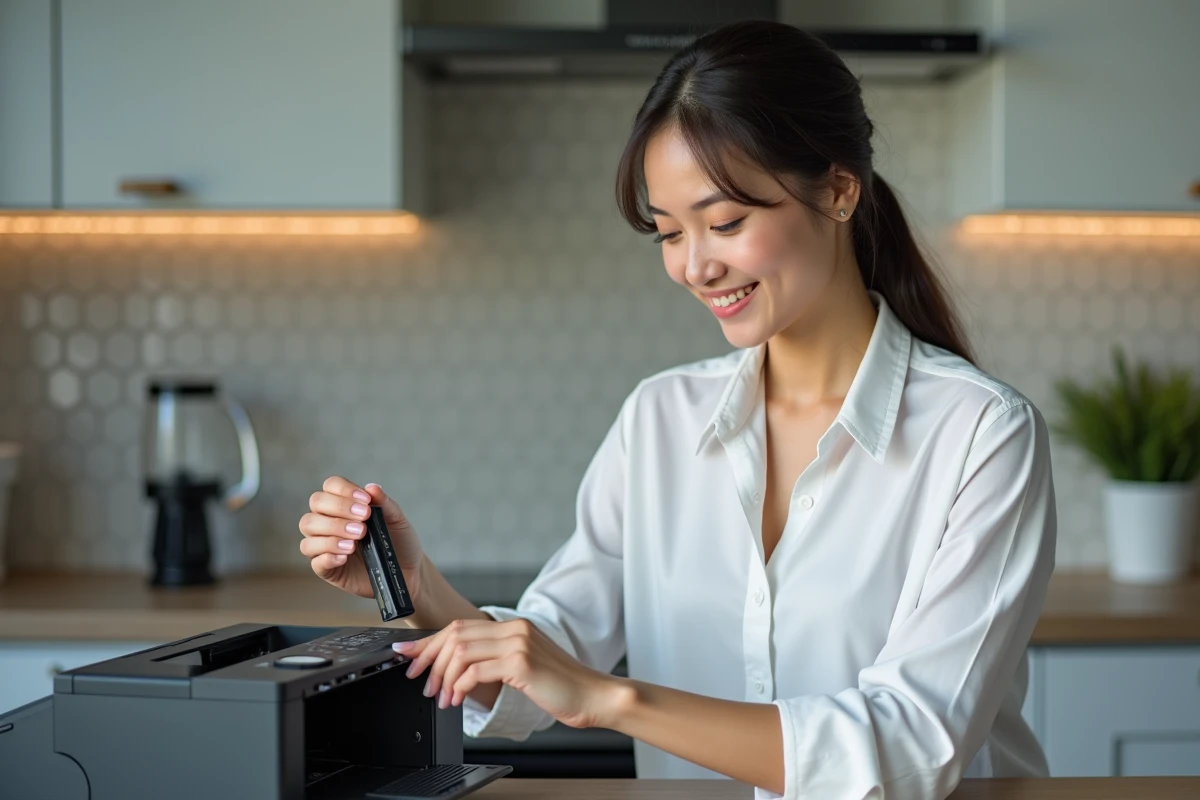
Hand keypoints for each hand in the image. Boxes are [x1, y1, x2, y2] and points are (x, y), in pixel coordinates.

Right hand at [299, 477, 424, 601]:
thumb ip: (385, 504)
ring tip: (355, 542)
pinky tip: (345, 556)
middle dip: (338, 509)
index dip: (344, 490)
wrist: (407, 571)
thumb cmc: (399, 542)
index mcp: (345, 505)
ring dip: (331, 532)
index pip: (331, 486)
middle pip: (316, 504)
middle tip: (363, 522)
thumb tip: (372, 487)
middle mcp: (330, 521)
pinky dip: (327, 556)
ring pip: (308, 530)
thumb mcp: (397, 520)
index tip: (366, 501)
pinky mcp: (327, 569)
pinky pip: (315, 561)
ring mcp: (325, 545)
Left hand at [393, 618, 625, 729]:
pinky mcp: (521, 663)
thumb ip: (495, 661)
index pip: (460, 626)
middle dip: (428, 658)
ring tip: (439, 697)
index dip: (430, 640)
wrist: (593, 696)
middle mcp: (514, 629)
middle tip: (418, 680)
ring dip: (442, 677)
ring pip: (460, 651)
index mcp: (514, 626)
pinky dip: (458, 686)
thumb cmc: (560, 687)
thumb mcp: (523, 668)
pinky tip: (456, 700)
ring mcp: (518, 643)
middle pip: (455, 634)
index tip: (408, 653)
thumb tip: (456, 670)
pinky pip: (475, 670)